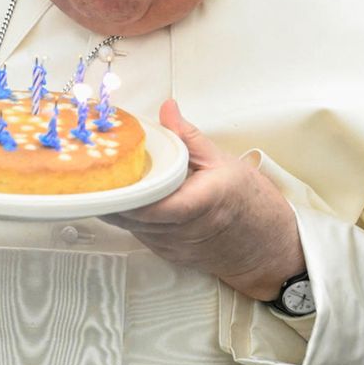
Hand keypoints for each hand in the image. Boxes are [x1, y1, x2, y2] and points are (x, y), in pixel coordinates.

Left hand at [102, 100, 304, 300]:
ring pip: (131, 227)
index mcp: (201, 203)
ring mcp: (174, 247)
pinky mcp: (168, 254)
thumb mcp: (223, 160)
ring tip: (109, 180)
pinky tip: (129, 199)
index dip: (125, 191)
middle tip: (97, 169)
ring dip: (118, 206)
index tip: (110, 170)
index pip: (151, 205)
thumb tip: (167, 109)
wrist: (266, 245)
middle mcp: (184, 231)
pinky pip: (140, 235)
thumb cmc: (249, 202)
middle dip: (113, 194)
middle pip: (132, 216)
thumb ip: (189, 136)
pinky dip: (130, 217)